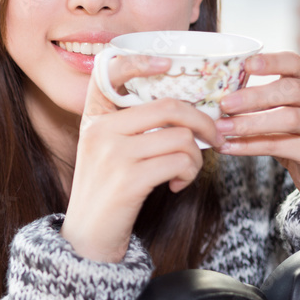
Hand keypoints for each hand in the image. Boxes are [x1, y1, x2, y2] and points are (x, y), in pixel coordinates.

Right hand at [60, 54, 221, 262]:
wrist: (86, 238)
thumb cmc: (105, 193)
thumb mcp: (104, 150)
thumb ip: (129, 126)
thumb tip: (182, 110)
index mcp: (94, 118)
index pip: (109, 72)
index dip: (139, 60)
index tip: (167, 64)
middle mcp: (101, 130)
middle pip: (168, 106)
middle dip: (202, 121)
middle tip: (214, 136)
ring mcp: (113, 154)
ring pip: (180, 137)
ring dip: (195, 157)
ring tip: (185, 171)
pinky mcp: (129, 180)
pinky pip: (179, 162)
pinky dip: (187, 173)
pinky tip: (176, 184)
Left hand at [215, 52, 299, 206]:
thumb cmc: (293, 132)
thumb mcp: (280, 108)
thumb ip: (258, 99)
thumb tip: (213, 95)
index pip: (294, 63)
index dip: (271, 62)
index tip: (246, 64)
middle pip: (290, 90)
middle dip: (254, 96)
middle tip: (224, 104)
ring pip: (288, 118)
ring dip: (250, 123)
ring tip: (221, 128)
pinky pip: (280, 146)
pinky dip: (250, 146)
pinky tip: (229, 147)